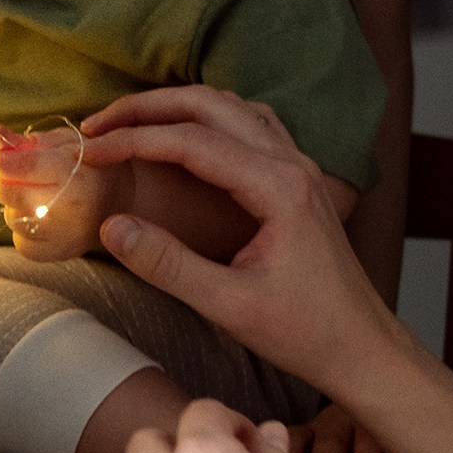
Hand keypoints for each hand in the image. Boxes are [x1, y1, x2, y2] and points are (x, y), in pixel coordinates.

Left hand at [0, 127, 109, 257]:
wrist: (118, 203)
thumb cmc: (91, 166)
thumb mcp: (68, 143)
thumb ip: (31, 141)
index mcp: (77, 177)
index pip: (25, 167)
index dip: (3, 159)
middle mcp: (69, 211)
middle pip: (8, 193)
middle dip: (4, 178)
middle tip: (18, 172)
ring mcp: (60, 238)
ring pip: (10, 215)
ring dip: (15, 202)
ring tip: (40, 195)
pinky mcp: (50, 254)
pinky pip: (18, 237)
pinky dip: (23, 224)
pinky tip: (42, 216)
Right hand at [78, 86, 396, 400]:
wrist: (363, 348)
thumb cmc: (307, 333)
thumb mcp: (229, 306)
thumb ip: (168, 264)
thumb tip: (113, 226)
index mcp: (279, 188)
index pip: (192, 142)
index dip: (134, 140)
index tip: (89, 152)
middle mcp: (293, 164)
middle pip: (210, 105)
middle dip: (148, 107)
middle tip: (98, 124)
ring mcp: (300, 168)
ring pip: (232, 108)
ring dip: (178, 107)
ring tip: (129, 123)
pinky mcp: (298, 181)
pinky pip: (250, 126)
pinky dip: (208, 119)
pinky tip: (183, 138)